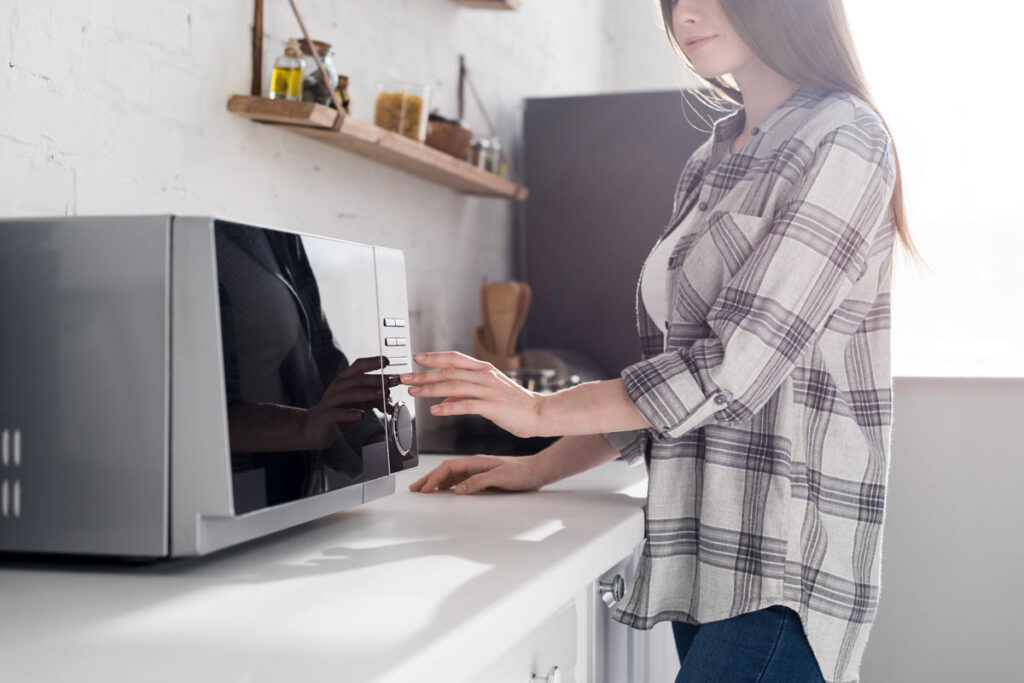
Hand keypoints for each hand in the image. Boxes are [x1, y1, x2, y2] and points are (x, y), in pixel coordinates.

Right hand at [303, 356, 388, 449]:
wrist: (314, 427)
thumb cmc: (338, 411)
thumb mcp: (357, 403)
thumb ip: (372, 398)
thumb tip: (389, 396)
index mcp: (344, 380)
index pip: (358, 366)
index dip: (372, 362)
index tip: (386, 361)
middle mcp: (337, 387)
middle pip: (357, 379)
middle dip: (375, 380)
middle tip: (390, 382)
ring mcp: (331, 401)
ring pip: (349, 394)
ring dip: (367, 393)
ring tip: (381, 395)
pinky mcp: (327, 415)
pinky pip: (338, 413)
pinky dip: (350, 413)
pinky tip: (361, 415)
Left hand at [400, 351, 542, 437]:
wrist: (538, 413)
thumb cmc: (514, 403)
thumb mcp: (488, 392)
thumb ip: (465, 393)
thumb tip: (443, 400)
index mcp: (483, 369)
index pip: (454, 358)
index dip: (434, 357)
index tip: (416, 358)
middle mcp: (484, 376)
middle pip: (449, 372)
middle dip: (424, 374)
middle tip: (406, 377)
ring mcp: (488, 390)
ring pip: (453, 387)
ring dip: (431, 389)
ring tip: (414, 391)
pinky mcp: (492, 406)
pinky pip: (466, 405)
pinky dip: (448, 407)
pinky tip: (435, 410)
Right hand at [408, 454, 547, 494]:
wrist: (539, 471)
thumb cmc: (523, 473)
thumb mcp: (501, 477)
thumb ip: (478, 482)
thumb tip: (457, 490)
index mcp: (477, 462)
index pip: (448, 468)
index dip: (434, 478)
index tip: (424, 489)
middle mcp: (476, 465)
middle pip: (446, 470)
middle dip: (429, 479)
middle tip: (415, 488)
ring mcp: (479, 470)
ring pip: (452, 475)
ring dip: (437, 482)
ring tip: (424, 489)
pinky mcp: (484, 476)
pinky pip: (461, 479)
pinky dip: (449, 484)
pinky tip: (446, 490)